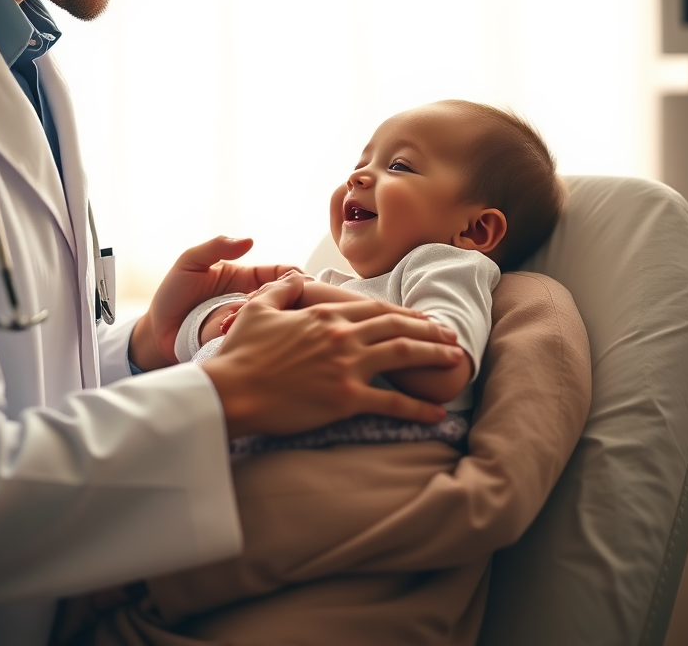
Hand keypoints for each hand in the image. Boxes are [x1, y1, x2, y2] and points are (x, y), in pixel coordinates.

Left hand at [128, 236, 299, 370]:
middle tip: (281, 302)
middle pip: (285, 300)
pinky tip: (257, 338)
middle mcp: (251, 302)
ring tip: (260, 319)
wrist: (156, 333)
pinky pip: (258, 342)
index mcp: (245, 279)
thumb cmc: (172, 295)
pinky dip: (262, 339)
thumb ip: (216, 247)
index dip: (295, 276)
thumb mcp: (190, 263)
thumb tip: (249, 241)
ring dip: (275, 319)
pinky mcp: (242, 346)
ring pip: (275, 322)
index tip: (300, 281)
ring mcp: (248, 326)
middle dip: (289, 299)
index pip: (280, 274)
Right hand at [200, 274, 464, 437]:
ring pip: (402, 355)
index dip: (404, 314)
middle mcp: (342, 335)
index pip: (375, 309)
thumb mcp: (258, 309)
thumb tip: (295, 274)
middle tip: (452, 337)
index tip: (423, 318)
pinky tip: (438, 413)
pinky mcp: (345, 400)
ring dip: (433, 356)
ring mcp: (347, 367)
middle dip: (428, 331)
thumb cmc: (241, 352)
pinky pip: (391, 403)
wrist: (232, 389)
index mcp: (324, 314)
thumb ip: (281, 289)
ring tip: (455, 360)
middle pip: (397, 328)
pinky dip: (418, 408)